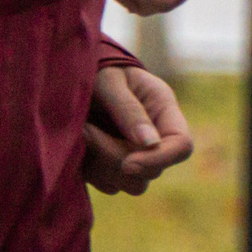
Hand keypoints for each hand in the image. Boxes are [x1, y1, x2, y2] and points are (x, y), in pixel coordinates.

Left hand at [83, 63, 193, 195]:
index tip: (127, 163)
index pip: (182, 145)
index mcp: (162, 109)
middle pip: (152, 171)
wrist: (69, 73)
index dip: (160, 160)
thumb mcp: (109, 80)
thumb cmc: (94, 67)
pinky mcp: (113, 166)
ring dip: (100, 164)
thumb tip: (150, 143)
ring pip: (130, 183)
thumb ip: (128, 109)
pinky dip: (90, 170)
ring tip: (80, 131)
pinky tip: (77, 143)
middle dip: (115, 157)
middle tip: (86, 130)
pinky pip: (107, 184)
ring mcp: (135, 154)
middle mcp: (154, 137)